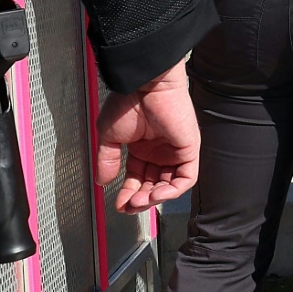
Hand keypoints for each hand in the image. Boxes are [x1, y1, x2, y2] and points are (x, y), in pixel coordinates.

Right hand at [94, 60, 198, 212]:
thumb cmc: (128, 102)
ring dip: (155, 198)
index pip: (138, 178)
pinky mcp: (190, 149)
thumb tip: (102, 182)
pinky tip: (157, 195)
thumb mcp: (109, 136)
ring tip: (138, 203)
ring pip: (171, 185)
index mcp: (142, 148)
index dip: (129, 193)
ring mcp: (176, 151)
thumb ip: (108, 160)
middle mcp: (160, 151)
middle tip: (128, 207)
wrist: (146, 85)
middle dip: (141, 199)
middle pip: (154, 184)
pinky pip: (186, 178)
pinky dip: (173, 191)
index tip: (119, 205)